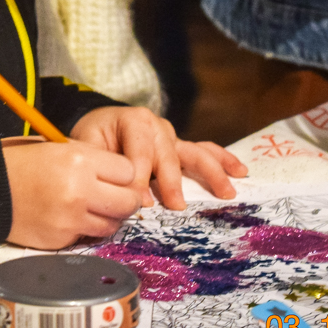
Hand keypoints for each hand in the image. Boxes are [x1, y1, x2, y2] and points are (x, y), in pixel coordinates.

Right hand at [3, 137, 140, 249]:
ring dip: (109, 217)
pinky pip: (89, 236)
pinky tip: (73, 217)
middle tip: (115, 195)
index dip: (124, 174)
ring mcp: (71, 219)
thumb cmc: (22, 162)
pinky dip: (86, 229)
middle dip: (126, 198)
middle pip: (128, 202)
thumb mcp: (58, 147)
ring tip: (94, 207)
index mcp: (80, 160)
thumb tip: (122, 174)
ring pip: (113, 224)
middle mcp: (79, 191)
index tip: (116, 175)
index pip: (129, 172)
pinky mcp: (61, 240)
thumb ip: (91, 158)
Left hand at [69, 107, 245, 209]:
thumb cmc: (93, 138)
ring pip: (195, 153)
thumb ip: (102, 166)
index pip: (139, 152)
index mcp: (133, 121)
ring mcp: (172, 137)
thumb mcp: (87, 146)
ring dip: (212, 173)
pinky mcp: (180, 147)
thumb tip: (124, 194)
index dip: (140, 178)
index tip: (140, 201)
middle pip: (168, 155)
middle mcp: (157, 126)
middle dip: (171, 181)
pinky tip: (239, 171)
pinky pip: (204, 152)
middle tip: (176, 205)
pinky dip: (222, 161)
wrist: (99, 126)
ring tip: (227, 192)